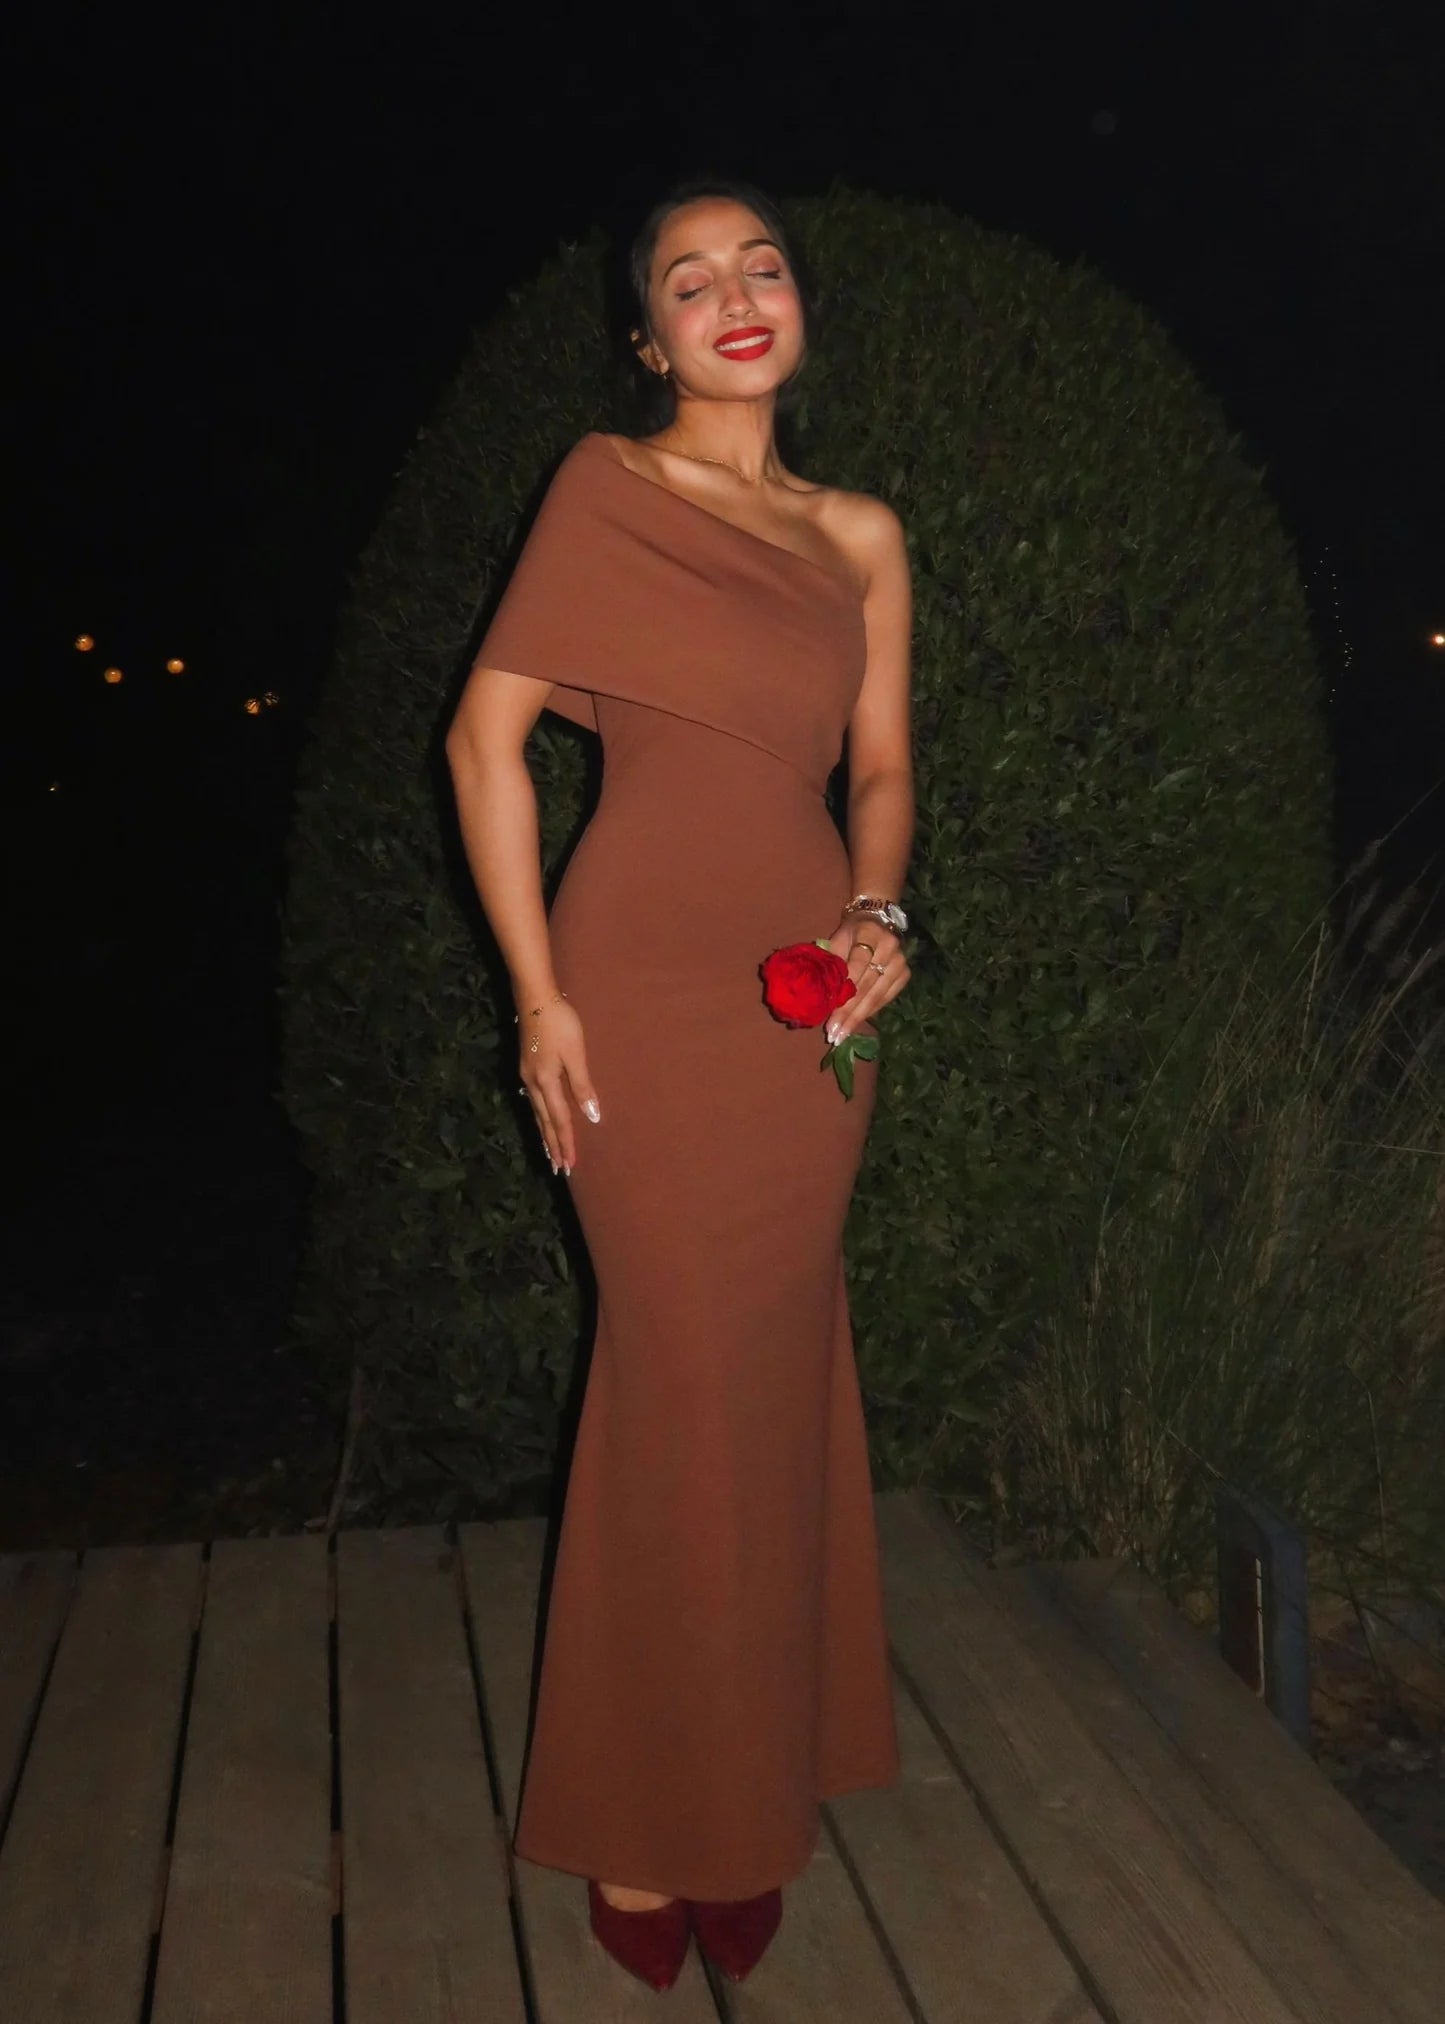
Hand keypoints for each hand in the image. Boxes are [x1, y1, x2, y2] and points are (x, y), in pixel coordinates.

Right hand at [517, 998, 601, 1176]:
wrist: (535, 998)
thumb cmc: (560, 1023)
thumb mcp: (576, 1054)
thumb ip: (582, 1086)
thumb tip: (592, 1115)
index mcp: (546, 1082)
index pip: (559, 1120)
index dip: (566, 1142)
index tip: (571, 1165)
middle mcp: (533, 1084)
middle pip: (544, 1122)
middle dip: (553, 1146)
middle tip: (558, 1169)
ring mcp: (527, 1076)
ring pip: (537, 1114)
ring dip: (544, 1135)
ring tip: (549, 1153)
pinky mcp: (527, 1068)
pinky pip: (534, 1102)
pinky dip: (539, 1118)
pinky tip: (541, 1120)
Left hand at [821, 917, 911, 1044]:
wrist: (877, 921)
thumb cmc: (851, 933)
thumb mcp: (837, 939)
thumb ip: (829, 963)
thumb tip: (816, 994)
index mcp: (870, 933)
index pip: (858, 963)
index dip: (845, 988)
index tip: (830, 1010)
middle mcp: (890, 947)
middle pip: (867, 985)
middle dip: (848, 1011)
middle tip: (834, 1033)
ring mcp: (900, 962)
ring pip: (877, 996)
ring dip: (857, 1017)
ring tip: (841, 1034)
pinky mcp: (905, 975)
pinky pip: (885, 999)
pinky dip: (869, 1013)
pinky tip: (855, 1024)